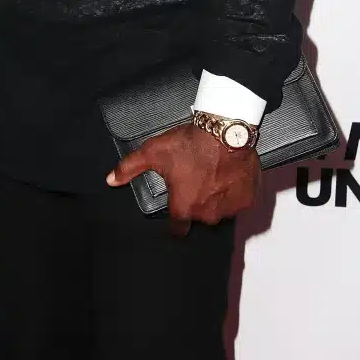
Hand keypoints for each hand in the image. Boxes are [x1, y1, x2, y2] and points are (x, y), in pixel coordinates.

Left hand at [106, 123, 259, 234]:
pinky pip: (238, 200)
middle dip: (196, 200)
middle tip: (194, 177)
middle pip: (199, 215)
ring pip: (220, 209)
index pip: (178, 228)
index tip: (176, 208)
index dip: (175, 220)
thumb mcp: (153, 152)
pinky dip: (234, 190)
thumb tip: (111, 180)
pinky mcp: (247, 199)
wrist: (226, 131)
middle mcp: (208, 214)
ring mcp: (230, 208)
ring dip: (216, 196)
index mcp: (184, 207)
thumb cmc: (191, 143)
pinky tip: (227, 175)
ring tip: (211, 173)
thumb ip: (129, 168)